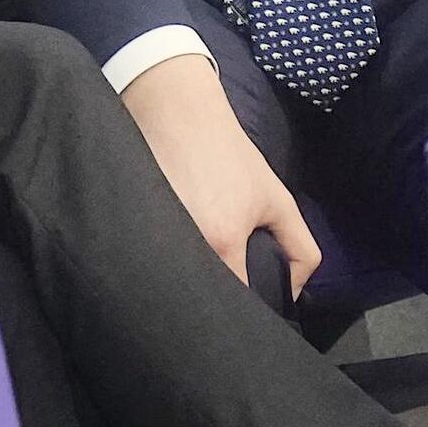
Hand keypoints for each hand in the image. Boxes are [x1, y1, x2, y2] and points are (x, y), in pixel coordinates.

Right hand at [118, 53, 318, 297]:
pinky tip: (162, 259)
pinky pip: (144, 259)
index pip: (233, 304)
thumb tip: (294, 291)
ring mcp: (150, 234)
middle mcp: (184, 242)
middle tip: (217, 303)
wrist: (174, 105)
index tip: (246, 320)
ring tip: (188, 282)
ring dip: (179, 284)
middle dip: (207, 306)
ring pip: (168, 280)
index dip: (243, 317)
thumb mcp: (276, 196)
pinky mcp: (127, 223)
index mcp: (222, 240)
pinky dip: (156, 264)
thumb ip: (300, 247)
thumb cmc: (227, 151)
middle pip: (195, 299)